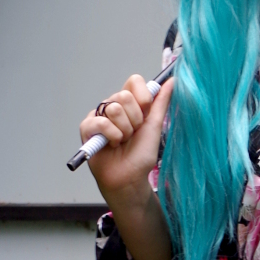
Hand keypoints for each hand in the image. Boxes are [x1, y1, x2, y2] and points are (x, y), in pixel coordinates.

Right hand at [81, 73, 171, 207]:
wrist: (129, 178)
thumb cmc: (140, 156)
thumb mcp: (154, 127)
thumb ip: (161, 103)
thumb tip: (172, 81)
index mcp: (130, 104)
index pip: (134, 81)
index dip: (143, 96)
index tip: (146, 114)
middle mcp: (113, 106)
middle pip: (124, 95)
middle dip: (134, 119)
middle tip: (132, 134)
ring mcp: (99, 116)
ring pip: (113, 109)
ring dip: (124, 130)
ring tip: (122, 141)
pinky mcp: (87, 127)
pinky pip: (101, 122)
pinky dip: (112, 136)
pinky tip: (111, 145)